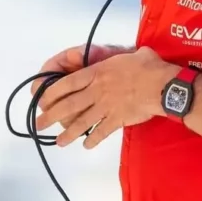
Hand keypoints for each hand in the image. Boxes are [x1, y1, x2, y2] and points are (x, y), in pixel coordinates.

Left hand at [35, 46, 177, 149]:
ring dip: (68, 133)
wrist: (162, 86)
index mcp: (97, 73)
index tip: (41, 99)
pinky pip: (101, 132)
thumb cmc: (148, 66)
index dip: (51, 92)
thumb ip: (121, 58)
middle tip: (39, 125)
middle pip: (69, 105)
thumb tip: (131, 54)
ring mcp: (106, 107)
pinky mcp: (117, 120)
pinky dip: (93, 140)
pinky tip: (86, 145)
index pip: (67, 83)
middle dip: (51, 116)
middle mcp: (97, 91)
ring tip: (58, 142)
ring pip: (82, 122)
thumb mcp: (131, 55)